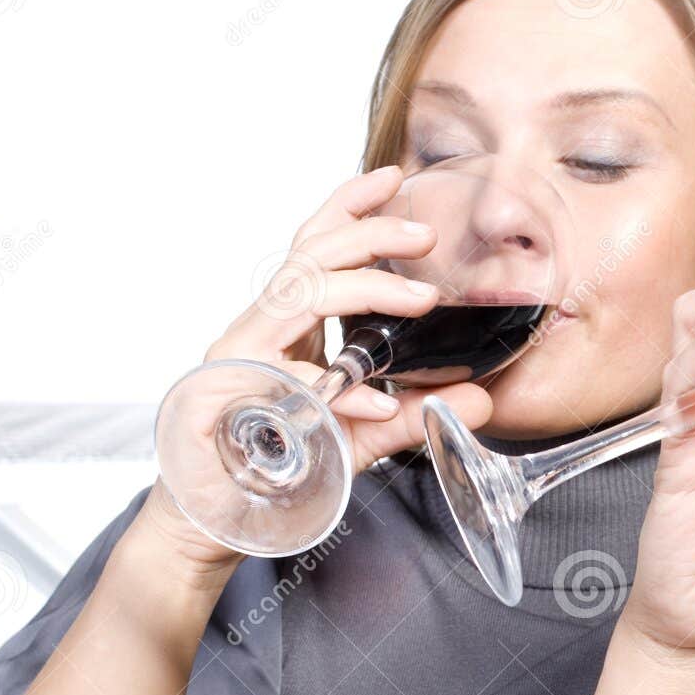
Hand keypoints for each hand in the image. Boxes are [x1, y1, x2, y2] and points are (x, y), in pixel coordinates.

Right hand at [146, 165, 491, 574]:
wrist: (213, 518)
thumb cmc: (281, 466)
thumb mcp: (361, 436)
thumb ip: (414, 415)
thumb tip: (481, 400)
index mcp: (287, 324)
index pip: (315, 248)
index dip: (347, 206)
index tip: (392, 176)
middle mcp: (259, 328)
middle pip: (310, 256)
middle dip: (368, 233)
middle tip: (424, 231)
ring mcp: (240, 356)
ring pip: (298, 294)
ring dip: (364, 289)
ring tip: (422, 296)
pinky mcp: (227, 395)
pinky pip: (285, 377)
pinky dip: (334, 388)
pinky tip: (373, 403)